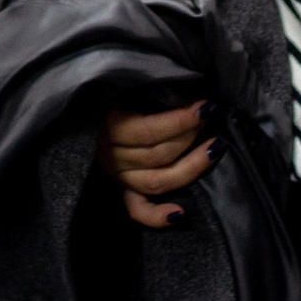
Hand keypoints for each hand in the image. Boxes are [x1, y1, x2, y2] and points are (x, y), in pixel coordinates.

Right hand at [96, 100, 224, 228]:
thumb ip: (146, 88)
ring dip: (190, 167)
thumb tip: (184, 89)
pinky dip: (157, 216)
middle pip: (157, 155)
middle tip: (208, 118)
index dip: (181, 121)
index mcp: (108, 125)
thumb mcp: (124, 84)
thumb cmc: (116, 93)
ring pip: (156, 181)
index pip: (148, 132)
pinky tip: (180, 214)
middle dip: (189, 135)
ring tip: (214, 148)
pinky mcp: (122, 190)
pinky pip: (137, 210)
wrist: (86, 112)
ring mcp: (116, 176)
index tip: (206, 106)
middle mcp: (110, 155)